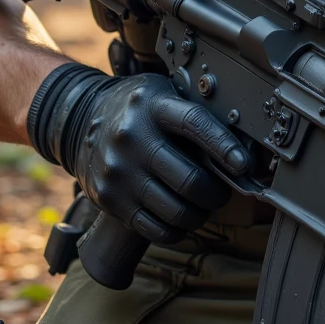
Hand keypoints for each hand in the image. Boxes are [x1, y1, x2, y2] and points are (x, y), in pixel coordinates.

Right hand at [32, 66, 249, 244]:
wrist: (80, 119)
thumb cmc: (138, 109)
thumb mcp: (163, 93)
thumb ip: (195, 113)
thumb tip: (244, 146)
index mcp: (152, 106)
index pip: (195, 125)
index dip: (224, 147)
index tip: (245, 166)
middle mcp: (132, 138)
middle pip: (189, 180)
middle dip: (216, 193)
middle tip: (221, 191)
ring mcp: (119, 172)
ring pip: (176, 211)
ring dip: (199, 214)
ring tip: (201, 205)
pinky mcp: (110, 200)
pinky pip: (155, 229)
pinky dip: (176, 230)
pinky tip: (178, 218)